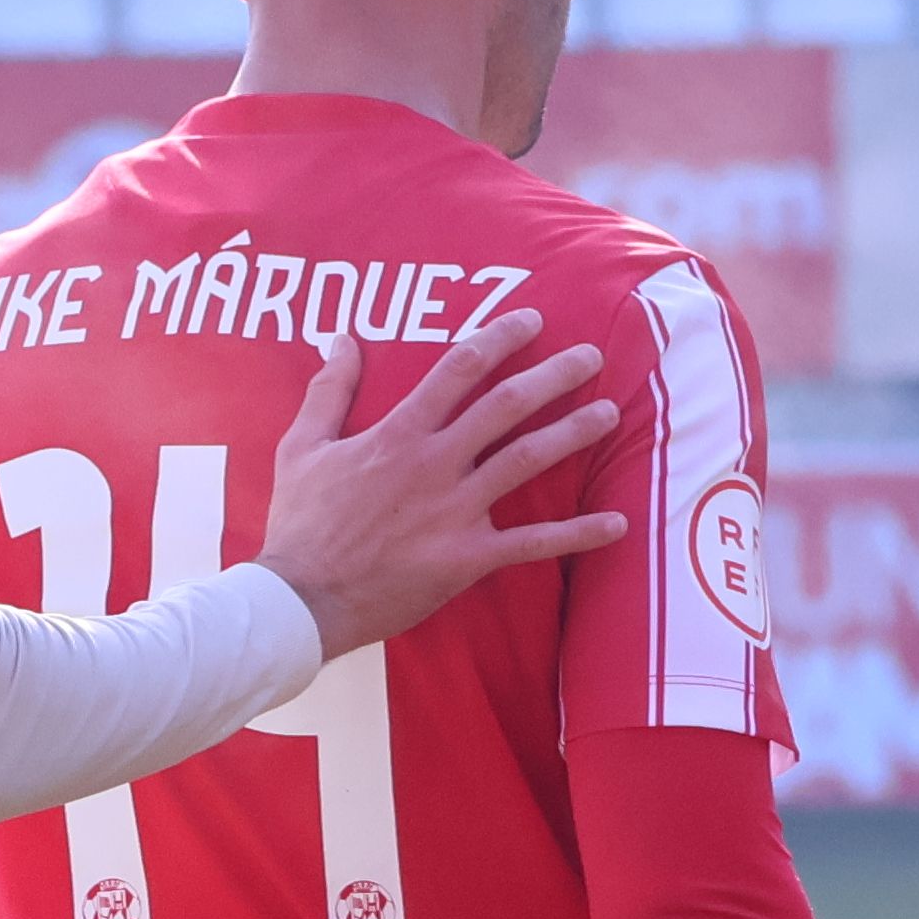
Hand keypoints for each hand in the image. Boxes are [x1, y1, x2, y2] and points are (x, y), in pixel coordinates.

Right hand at [249, 306, 629, 658]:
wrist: (303, 598)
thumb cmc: (301, 523)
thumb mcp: (303, 447)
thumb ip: (329, 390)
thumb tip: (342, 337)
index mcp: (398, 434)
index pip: (459, 369)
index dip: (499, 338)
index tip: (531, 320)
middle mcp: (435, 464)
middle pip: (506, 406)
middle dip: (553, 375)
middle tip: (591, 355)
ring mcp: (455, 511)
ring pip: (527, 460)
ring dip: (573, 433)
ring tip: (609, 413)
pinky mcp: (467, 556)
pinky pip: (533, 543)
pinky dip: (578, 534)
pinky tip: (617, 524)